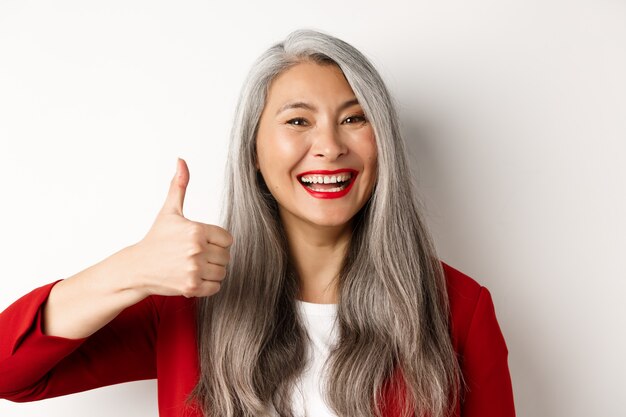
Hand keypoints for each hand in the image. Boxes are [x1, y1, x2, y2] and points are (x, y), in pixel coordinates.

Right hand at [131, 158, 232, 297]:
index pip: (227, 238)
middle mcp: (197, 250)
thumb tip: (181, 160)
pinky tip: (193, 277)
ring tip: (195, 266)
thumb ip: (179, 186)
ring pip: (223, 272)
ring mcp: (194, 270)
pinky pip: (216, 287)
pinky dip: (209, 284)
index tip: (201, 241)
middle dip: (215, 256)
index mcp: (196, 230)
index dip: (217, 241)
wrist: (137, 267)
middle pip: (227, 256)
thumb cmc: (156, 239)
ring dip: (213, 271)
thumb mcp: (169, 211)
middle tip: (196, 255)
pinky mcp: (192, 287)